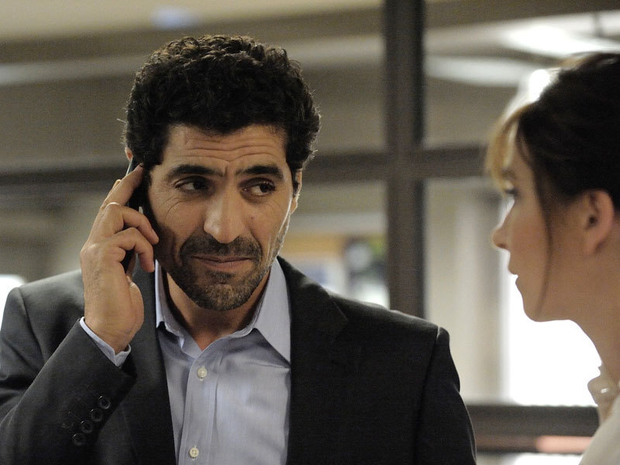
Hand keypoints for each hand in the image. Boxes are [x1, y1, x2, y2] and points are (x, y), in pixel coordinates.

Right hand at [80, 165, 158, 352]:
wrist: (112, 329)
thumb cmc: (123, 305)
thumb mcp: (130, 270)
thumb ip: (132, 251)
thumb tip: (145, 235)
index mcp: (100, 246)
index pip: (108, 210)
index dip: (121, 191)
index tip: (135, 175)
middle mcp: (93, 244)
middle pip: (110, 203)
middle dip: (129, 186)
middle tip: (144, 173)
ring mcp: (95, 249)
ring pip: (117, 212)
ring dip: (142, 225)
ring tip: (152, 244)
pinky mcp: (102, 257)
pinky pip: (129, 235)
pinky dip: (144, 246)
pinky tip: (146, 264)